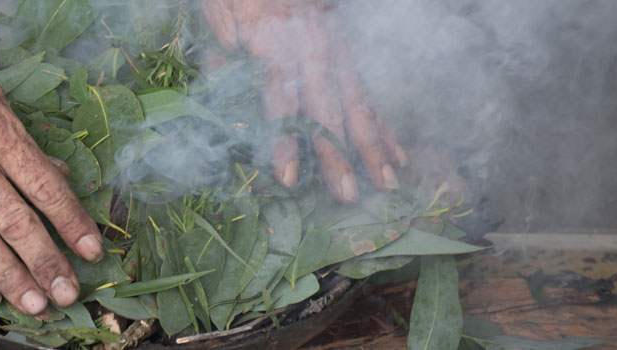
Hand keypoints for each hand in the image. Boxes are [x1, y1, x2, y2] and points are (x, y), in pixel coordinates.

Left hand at [203, 0, 407, 203]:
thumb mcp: (218, 19)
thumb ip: (220, 62)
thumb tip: (231, 116)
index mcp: (275, 45)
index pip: (281, 101)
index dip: (285, 142)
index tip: (290, 179)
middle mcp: (313, 51)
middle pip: (327, 110)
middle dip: (339, 156)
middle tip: (348, 197)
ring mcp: (336, 53)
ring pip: (358, 105)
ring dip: (374, 147)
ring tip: (387, 185)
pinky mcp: (348, 55)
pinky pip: (369, 96)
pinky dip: (384, 127)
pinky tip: (398, 156)